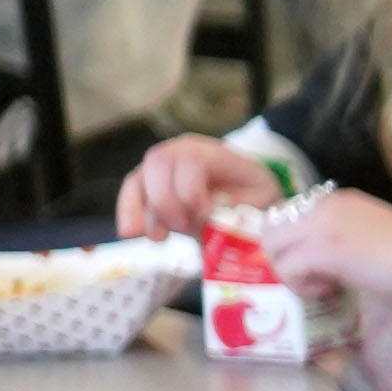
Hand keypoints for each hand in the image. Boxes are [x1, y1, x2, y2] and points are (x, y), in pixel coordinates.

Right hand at [119, 133, 288, 238]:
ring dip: (140, 211)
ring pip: (138, 180)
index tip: (204, 218)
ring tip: (158, 239)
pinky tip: (132, 234)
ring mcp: (161, 166)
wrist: (246, 189)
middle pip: (157, 165)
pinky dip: (129, 213)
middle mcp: (180, 150)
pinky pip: (130, 193)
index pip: (190, 161)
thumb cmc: (254, 191)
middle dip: (166, 202)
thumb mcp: (262, 197)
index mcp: (211, 151)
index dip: (191, 193)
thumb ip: (240, 205)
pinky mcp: (149, 183)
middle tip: (183, 229)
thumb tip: (213, 212)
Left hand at [252, 188, 391, 314]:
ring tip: (325, 286)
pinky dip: (302, 287)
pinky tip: (333, 290)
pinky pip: (287, 269)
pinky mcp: (324, 250)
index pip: (290, 218)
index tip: (323, 268)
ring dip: (291, 272)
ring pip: (272, 247)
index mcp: (340, 201)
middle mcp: (326, 205)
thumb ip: (348, 241)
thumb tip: (328, 266)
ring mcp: (322, 225)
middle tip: (316, 279)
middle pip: (271, 229)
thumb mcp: (376, 238)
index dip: (298, 247)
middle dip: (286, 258)